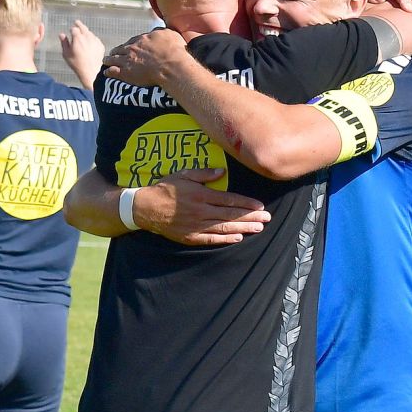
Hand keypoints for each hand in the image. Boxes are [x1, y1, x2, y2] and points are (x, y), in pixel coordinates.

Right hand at [60, 20, 104, 89]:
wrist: (91, 71)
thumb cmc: (77, 64)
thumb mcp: (66, 54)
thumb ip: (64, 43)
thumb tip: (61, 34)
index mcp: (77, 37)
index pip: (74, 29)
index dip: (72, 29)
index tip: (71, 30)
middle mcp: (87, 36)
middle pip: (83, 27)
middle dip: (79, 24)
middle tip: (77, 22)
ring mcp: (95, 40)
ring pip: (90, 32)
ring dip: (86, 32)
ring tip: (83, 34)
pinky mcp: (100, 45)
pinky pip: (95, 39)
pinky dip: (92, 39)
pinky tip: (90, 43)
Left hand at [103, 29, 188, 86]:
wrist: (170, 66)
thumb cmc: (174, 51)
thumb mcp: (171, 34)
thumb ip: (162, 31)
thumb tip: (159, 29)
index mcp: (143, 39)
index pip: (133, 40)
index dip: (130, 44)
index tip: (129, 46)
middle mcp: (133, 48)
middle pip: (120, 48)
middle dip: (116, 50)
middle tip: (113, 53)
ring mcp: (127, 60)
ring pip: (113, 58)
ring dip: (109, 59)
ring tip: (106, 61)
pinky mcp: (125, 72)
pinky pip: (112, 71)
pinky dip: (108, 71)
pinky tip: (106, 73)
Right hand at [134, 168, 270, 245]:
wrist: (145, 208)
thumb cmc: (165, 188)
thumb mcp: (184, 175)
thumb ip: (204, 174)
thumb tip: (222, 172)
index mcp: (201, 195)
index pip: (229, 200)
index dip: (246, 203)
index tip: (260, 206)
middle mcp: (201, 211)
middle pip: (230, 214)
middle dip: (251, 217)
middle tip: (267, 219)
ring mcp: (195, 225)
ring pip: (224, 227)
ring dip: (243, 228)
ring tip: (258, 228)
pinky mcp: (190, 237)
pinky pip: (211, 238)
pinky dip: (225, 239)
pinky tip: (238, 237)